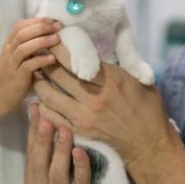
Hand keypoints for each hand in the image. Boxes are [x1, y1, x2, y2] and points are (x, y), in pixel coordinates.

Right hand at [0, 18, 62, 116]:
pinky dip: (40, 60)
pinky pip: (27, 66)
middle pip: (22, 33)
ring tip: (57, 38)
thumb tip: (47, 33)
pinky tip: (52, 59)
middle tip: (58, 26)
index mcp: (9, 44)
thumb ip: (28, 46)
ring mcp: (11, 64)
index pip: (19, 26)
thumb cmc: (12, 75)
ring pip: (23, 48)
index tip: (52, 20)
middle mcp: (8, 52)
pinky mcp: (16, 77)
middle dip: (40, 27)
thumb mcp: (18, 57)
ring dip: (41, 41)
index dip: (36, 21)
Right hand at [24, 103, 108, 183]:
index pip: (30, 151)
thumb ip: (48, 142)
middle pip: (39, 163)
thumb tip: (38, 106)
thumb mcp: (59, 162)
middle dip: (42, 140)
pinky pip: (80, 181)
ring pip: (57, 173)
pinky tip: (80, 150)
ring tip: (64, 130)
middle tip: (46, 118)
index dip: (33, 129)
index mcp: (33, 181)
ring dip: (60, 150)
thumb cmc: (77, 178)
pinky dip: (79, 165)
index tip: (36, 107)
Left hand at [32, 47, 174, 169]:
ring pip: (49, 95)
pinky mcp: (79, 131)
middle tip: (37, 53)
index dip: (58, 48)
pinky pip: (51, 116)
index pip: (75, 59)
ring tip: (36, 74)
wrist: (148, 143)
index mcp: (110, 80)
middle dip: (44, 61)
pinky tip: (39, 98)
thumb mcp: (138, 80)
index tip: (50, 40)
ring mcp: (84, 116)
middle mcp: (94, 97)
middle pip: (58, 74)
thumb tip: (96, 52)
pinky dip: (42, 106)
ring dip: (39, 82)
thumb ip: (115, 67)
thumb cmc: (147, 108)